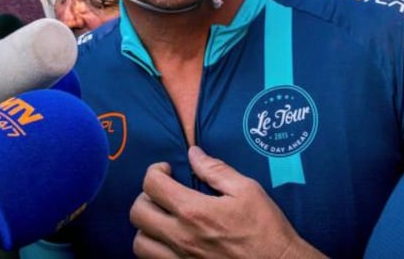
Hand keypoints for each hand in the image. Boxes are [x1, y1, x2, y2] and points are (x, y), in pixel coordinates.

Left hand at [130, 147, 323, 258]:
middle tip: (162, 194)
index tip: (167, 171)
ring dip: (146, 227)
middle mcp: (181, 237)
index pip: (151, 185)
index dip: (154, 171)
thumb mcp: (247, 190)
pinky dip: (154, 250)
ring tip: (162, 220)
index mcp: (194, 211)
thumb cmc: (266, 229)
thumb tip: (193, 154)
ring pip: (139, 243)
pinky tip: (168, 242)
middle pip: (138, 213)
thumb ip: (215, 170)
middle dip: (145, 196)